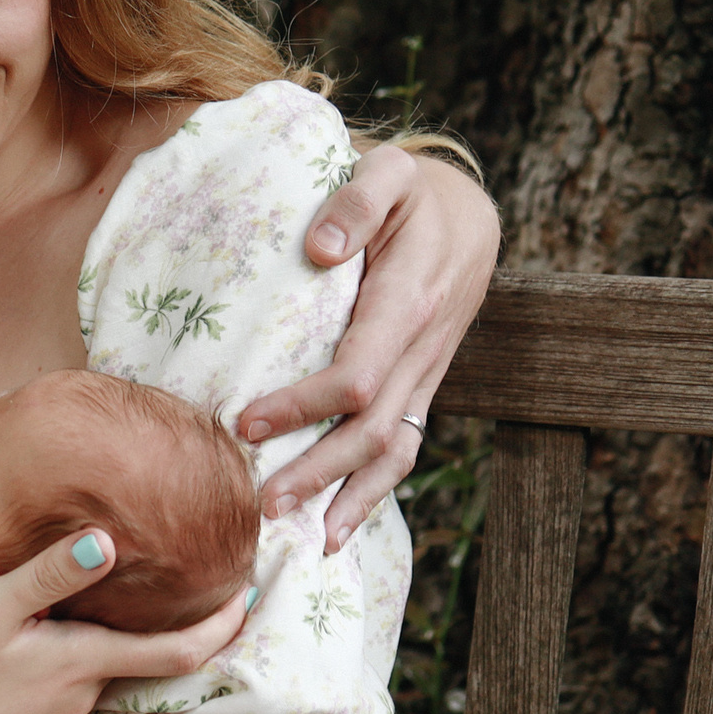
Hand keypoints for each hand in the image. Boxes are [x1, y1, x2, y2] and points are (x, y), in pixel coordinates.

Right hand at [0, 529, 248, 713]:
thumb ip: (49, 574)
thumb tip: (109, 540)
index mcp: (77, 664)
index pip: (175, 652)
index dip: (220, 628)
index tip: (250, 600)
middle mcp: (75, 705)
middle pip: (121, 661)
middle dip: (137, 633)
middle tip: (138, 589)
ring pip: (81, 683)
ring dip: (79, 657)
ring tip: (46, 624)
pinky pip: (49, 709)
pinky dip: (47, 683)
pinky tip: (5, 667)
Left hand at [237, 145, 497, 551]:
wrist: (466, 213)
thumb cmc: (410, 191)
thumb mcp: (387, 174)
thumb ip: (354, 203)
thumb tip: (319, 249)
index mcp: (410, 302)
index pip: (357, 373)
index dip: (304, 404)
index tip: (246, 421)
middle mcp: (423, 349)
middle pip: (372, 428)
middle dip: (318, 472)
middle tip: (262, 505)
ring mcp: (425, 375)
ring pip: (393, 450)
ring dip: (346, 497)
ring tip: (301, 538)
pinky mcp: (419, 387)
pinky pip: (402, 446)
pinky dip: (372, 492)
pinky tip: (337, 527)